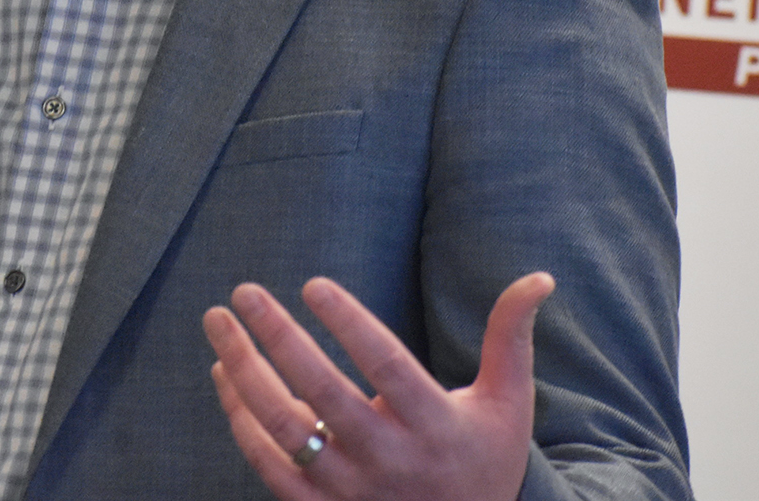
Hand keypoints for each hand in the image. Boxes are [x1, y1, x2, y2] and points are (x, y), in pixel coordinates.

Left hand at [203, 272, 554, 500]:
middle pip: (321, 393)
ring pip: (283, 429)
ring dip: (243, 373)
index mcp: (435, 426)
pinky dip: (240, 421)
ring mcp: (350, 490)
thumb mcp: (507, 402)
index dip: (349, 324)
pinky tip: (225, 377)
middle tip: (244, 292)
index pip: (385, 367)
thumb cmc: (484, 459)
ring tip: (219, 325)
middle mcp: (389, 460)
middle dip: (276, 337)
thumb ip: (511, 338)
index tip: (312, 284)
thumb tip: (538, 279)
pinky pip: (268, 467)